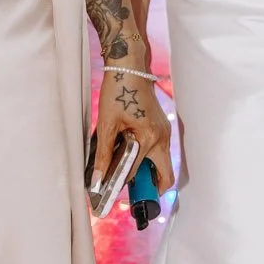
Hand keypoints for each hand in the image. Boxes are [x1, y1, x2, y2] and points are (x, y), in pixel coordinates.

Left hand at [92, 67, 174, 198]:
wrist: (129, 67)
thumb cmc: (119, 91)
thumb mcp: (106, 124)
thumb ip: (103, 154)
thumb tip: (97, 177)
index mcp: (150, 139)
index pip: (137, 172)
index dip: (122, 185)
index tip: (112, 195)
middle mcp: (162, 138)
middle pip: (165, 176)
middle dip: (151, 188)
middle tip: (131, 194)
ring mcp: (164, 132)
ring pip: (162, 163)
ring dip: (148, 172)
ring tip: (125, 174)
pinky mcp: (161, 127)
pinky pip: (158, 150)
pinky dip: (147, 158)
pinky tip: (128, 154)